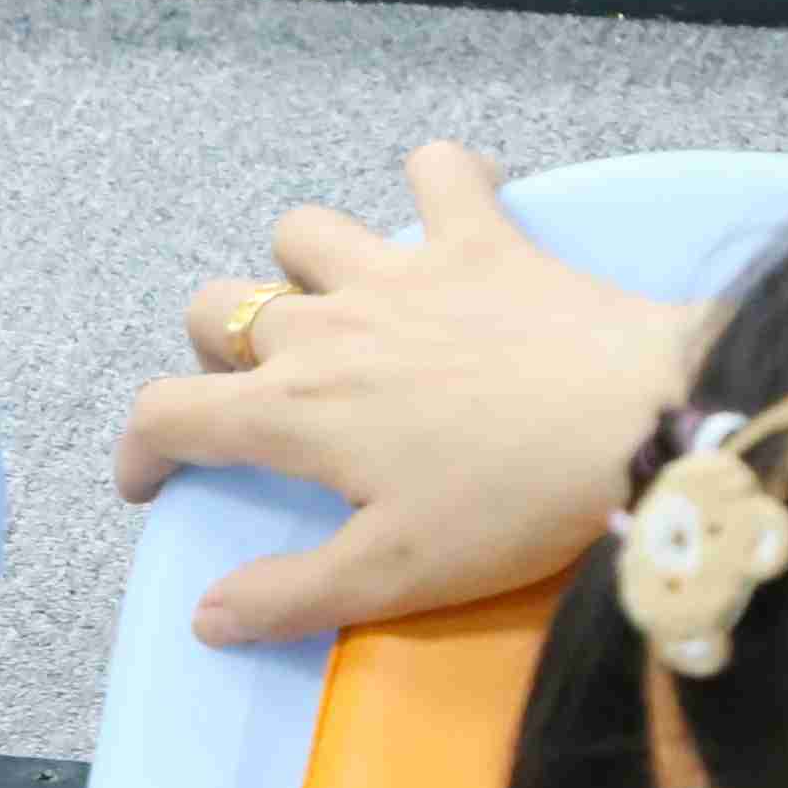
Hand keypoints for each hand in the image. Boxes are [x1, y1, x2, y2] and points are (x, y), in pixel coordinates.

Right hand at [117, 145, 694, 648]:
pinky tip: (449, 210)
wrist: (646, 420)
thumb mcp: (397, 575)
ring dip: (304, 267)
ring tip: (342, 307)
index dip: (140, 450)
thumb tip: (207, 615)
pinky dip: (437, 181)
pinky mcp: (480, 239)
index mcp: (291, 411)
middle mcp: (324, 328)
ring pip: (303, 235)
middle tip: (268, 396)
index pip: (165, 415)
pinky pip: (439, 172)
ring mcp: (399, 273)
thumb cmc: (514, 502)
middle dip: (218, 351)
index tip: (153, 480)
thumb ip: (290, 596)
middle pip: (216, 310)